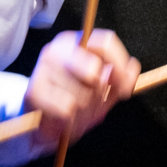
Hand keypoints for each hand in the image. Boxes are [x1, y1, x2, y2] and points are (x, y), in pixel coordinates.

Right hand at [26, 30, 140, 151]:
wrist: (38, 125)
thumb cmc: (73, 101)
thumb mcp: (103, 91)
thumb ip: (121, 80)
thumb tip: (133, 68)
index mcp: (76, 43)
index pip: (105, 42)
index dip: (120, 65)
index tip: (125, 88)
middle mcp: (57, 50)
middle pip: (94, 69)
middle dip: (99, 95)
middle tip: (92, 105)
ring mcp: (42, 69)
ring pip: (82, 94)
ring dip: (85, 112)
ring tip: (75, 113)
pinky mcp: (33, 91)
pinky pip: (67, 109)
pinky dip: (70, 120)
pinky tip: (62, 120)